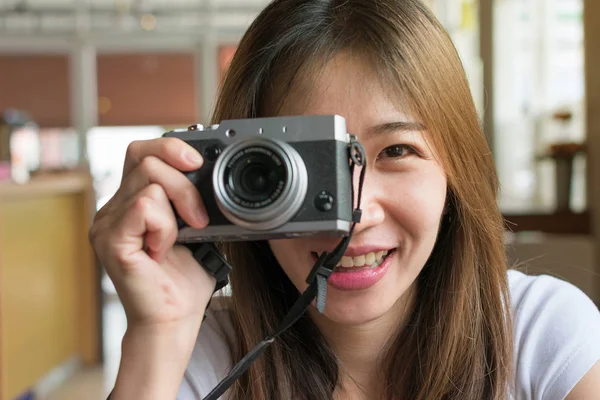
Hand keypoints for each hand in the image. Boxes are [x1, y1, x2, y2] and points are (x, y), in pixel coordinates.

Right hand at [89, 137, 215, 330]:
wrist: (175, 318)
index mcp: (130, 202)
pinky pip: (145, 208)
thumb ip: (192, 197)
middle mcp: (113, 209)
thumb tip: (207, 168)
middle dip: (184, 182)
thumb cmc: (185, 278)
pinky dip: (165, 227)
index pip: (140, 151)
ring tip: (179, 240)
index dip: (169, 147)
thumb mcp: (196, 226)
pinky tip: (163, 250)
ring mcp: (106, 223)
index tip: (197, 163)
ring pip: (149, 181)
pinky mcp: (109, 239)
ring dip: (178, 210)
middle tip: (199, 217)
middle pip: (146, 158)